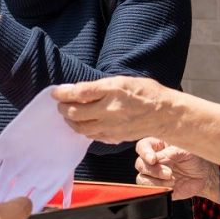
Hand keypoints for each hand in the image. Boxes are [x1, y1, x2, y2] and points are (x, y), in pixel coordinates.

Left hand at [53, 76, 171, 143]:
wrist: (164, 114)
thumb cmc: (145, 93)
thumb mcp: (122, 80)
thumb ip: (99, 86)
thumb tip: (78, 91)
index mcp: (112, 91)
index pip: (79, 93)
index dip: (63, 93)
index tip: (55, 93)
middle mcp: (109, 110)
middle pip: (76, 113)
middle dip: (64, 108)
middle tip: (61, 104)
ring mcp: (111, 127)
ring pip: (81, 128)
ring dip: (71, 121)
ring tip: (69, 115)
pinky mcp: (114, 137)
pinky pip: (92, 136)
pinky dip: (83, 130)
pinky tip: (83, 124)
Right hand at [136, 138, 219, 201]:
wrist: (205, 176)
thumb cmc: (195, 159)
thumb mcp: (185, 151)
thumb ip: (169, 153)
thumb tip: (156, 159)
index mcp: (157, 146)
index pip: (142, 147)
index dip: (144, 153)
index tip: (153, 159)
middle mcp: (153, 160)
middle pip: (140, 164)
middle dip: (153, 170)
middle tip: (169, 172)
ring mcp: (154, 175)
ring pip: (141, 178)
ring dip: (156, 181)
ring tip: (172, 179)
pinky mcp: (158, 187)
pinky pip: (149, 190)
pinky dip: (159, 189)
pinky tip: (171, 186)